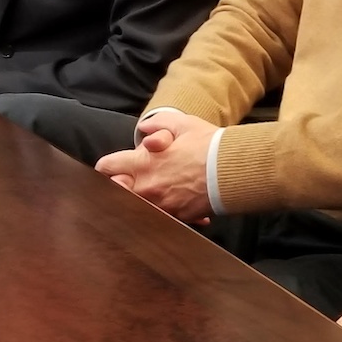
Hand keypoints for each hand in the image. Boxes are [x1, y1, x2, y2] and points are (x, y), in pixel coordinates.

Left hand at [94, 109, 217, 220]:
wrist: (234, 171)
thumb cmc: (209, 145)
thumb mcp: (183, 124)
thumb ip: (158, 124)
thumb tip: (145, 129)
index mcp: (144, 164)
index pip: (106, 167)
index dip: (107, 165)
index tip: (115, 165)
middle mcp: (147, 189)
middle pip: (115, 193)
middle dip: (120, 184)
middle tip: (131, 178)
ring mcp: (161, 206)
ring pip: (135, 208)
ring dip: (140, 199)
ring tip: (158, 188)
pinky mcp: (177, 217)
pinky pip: (162, 216)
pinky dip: (166, 209)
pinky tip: (178, 198)